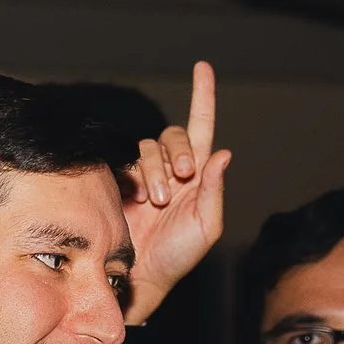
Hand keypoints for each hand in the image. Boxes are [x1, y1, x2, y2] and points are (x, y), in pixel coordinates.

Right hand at [119, 61, 231, 329]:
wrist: (142, 276)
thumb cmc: (180, 256)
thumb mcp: (206, 226)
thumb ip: (214, 190)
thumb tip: (222, 153)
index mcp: (198, 176)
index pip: (202, 127)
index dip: (203, 96)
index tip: (203, 68)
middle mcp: (172, 170)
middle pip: (173, 135)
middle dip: (178, 151)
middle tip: (182, 176)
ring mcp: (146, 175)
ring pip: (148, 148)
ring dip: (155, 171)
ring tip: (156, 201)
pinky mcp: (121, 183)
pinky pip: (126, 163)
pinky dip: (135, 177)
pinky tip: (138, 200)